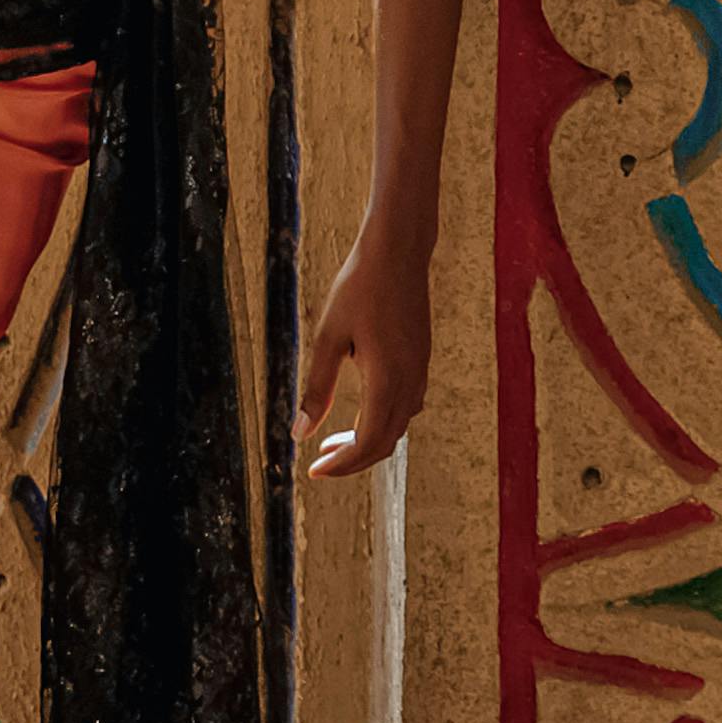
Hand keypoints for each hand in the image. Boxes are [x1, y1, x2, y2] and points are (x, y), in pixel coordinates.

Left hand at [302, 224, 431, 478]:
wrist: (399, 251)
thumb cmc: (359, 287)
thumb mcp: (328, 338)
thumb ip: (317, 388)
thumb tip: (300, 434)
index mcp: (386, 380)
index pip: (368, 442)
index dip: (342, 465)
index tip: (314, 471)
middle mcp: (410, 381)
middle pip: (386, 442)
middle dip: (353, 460)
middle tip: (319, 463)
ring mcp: (420, 370)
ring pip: (399, 426)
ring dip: (369, 440)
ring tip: (333, 440)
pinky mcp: (421, 359)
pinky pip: (407, 406)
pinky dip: (383, 420)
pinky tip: (360, 410)